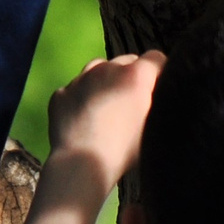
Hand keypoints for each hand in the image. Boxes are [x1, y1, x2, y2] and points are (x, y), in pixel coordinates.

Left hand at [46, 51, 164, 193]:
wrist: (80, 164)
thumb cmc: (125, 151)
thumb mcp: (155, 128)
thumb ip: (162, 105)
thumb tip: (163, 98)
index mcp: (136, 75)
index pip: (157, 58)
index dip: (161, 73)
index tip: (160, 89)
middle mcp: (107, 68)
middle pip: (128, 60)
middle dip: (133, 76)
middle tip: (133, 103)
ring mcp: (80, 79)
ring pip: (99, 69)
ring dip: (107, 81)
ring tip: (107, 108)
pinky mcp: (61, 93)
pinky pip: (77, 88)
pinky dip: (82, 97)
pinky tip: (84, 119)